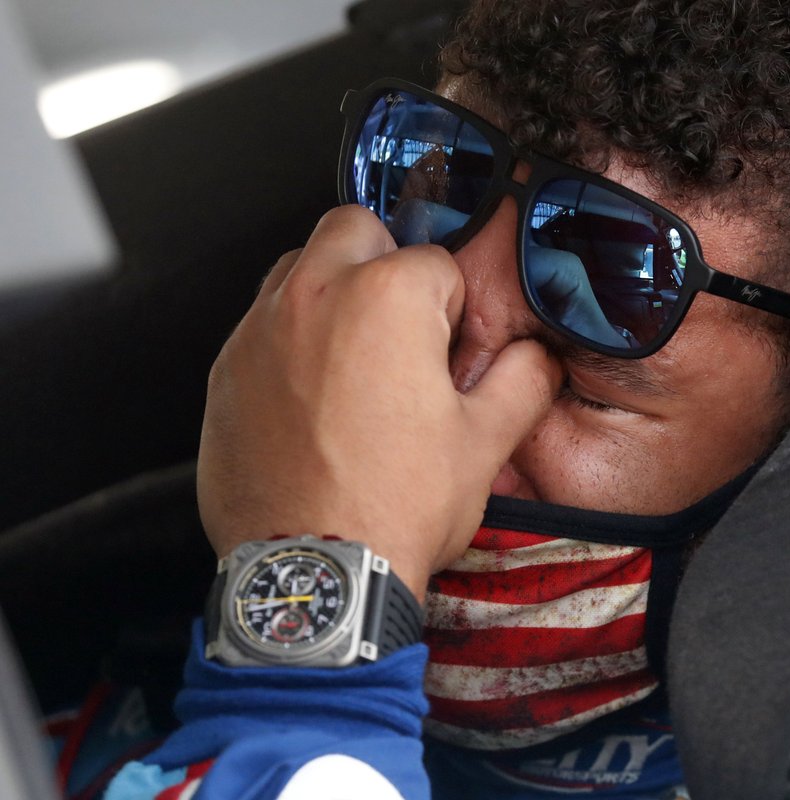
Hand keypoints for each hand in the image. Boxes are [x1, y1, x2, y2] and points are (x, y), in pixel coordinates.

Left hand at [197, 206, 560, 600]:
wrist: (314, 574)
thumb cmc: (395, 505)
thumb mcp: (485, 443)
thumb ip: (524, 380)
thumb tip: (537, 356)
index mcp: (387, 298)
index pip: (437, 263)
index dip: (454, 311)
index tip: (450, 355)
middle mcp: (313, 295)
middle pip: (354, 229)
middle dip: (385, 263)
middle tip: (403, 329)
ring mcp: (259, 332)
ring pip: (297, 268)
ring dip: (332, 293)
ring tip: (357, 361)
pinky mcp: (224, 372)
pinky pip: (261, 327)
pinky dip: (289, 342)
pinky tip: (314, 401)